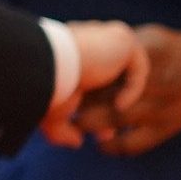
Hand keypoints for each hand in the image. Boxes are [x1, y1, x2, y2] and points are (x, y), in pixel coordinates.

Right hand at [42, 20, 144, 147]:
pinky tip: (119, 106)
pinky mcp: (121, 38)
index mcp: (64, 53)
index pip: (88, 79)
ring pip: (124, 71)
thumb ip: (61, 130)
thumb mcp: (50, 115)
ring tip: (121, 118)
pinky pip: (137, 68)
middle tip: (109, 134)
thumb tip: (76, 142)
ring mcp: (103, 36)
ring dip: (123, 96)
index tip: (94, 132)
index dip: (94, 109)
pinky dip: (132, 90)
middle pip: (108, 78)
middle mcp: (85, 41)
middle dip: (110, 107)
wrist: (45, 65)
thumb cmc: (43, 88)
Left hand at [72, 25, 180, 155]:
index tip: (59, 76)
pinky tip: (99, 142)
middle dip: (75, 100)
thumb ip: (116, 41)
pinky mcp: (167, 127)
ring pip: (114, 119)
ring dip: (87, 123)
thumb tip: (74, 33)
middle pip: (103, 94)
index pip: (103, 67)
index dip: (77, 75)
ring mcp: (160, 107)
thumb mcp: (145, 36)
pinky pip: (134, 144)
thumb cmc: (167, 49)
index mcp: (145, 55)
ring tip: (70, 122)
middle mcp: (153, 81)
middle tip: (56, 101)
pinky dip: (112, 147)